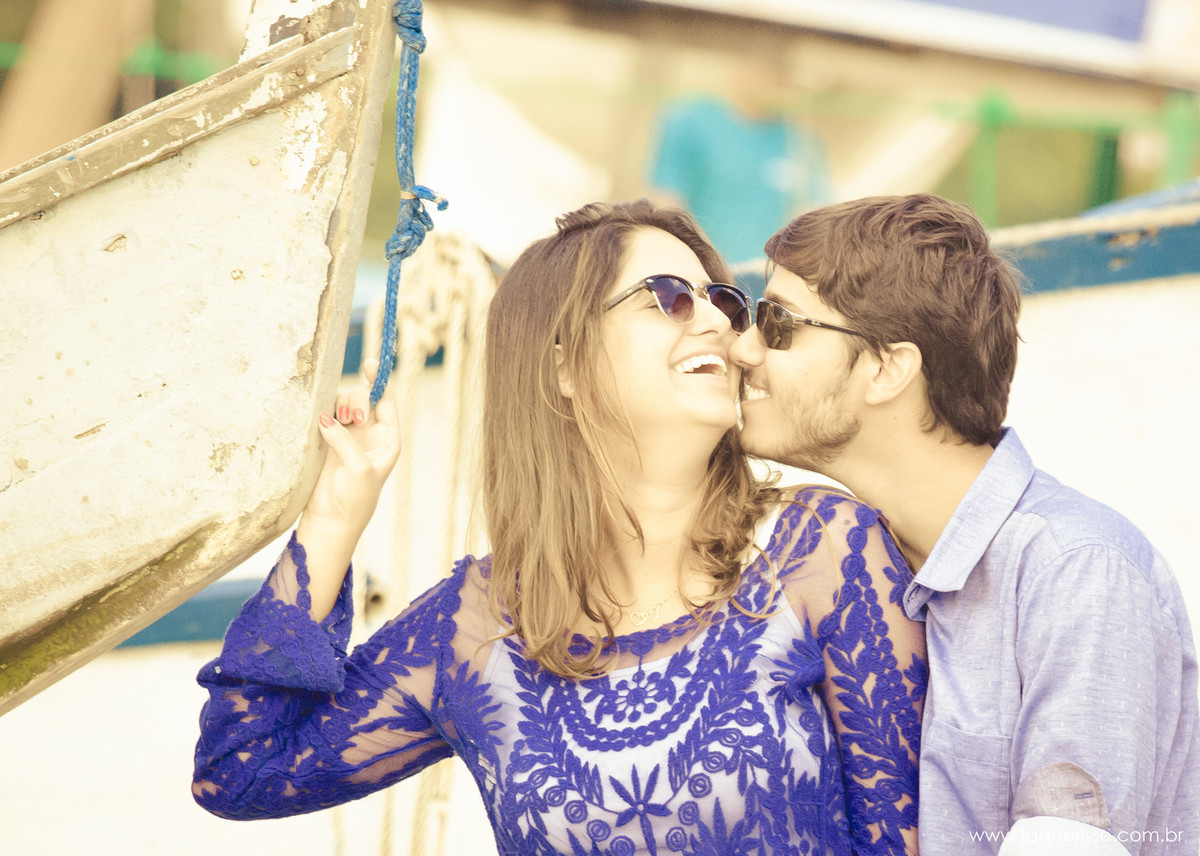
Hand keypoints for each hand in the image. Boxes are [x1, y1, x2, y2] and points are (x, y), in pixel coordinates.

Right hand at [304, 358, 401, 537]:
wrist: (331, 519)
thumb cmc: (355, 499)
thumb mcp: (359, 469)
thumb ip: (345, 440)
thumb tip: (325, 418)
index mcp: (388, 439)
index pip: (386, 402)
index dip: (379, 382)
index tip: (370, 364)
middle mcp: (369, 434)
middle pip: (363, 398)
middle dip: (356, 400)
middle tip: (350, 417)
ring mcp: (347, 435)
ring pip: (342, 404)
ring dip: (338, 406)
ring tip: (334, 423)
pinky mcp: (326, 440)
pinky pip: (324, 415)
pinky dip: (321, 413)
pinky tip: (319, 423)